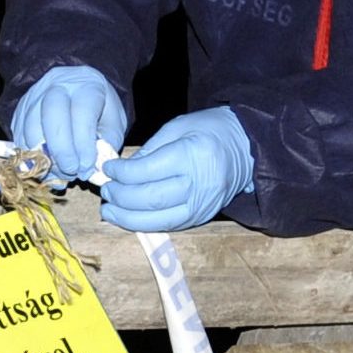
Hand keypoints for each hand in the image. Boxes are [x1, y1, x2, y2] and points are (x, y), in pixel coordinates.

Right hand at [8, 66, 128, 179]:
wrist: (76, 90)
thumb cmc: (99, 109)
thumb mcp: (115, 122)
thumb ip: (107, 142)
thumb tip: (89, 167)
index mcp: (86, 86)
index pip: (82, 112)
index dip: (83, 143)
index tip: (87, 165)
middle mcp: (56, 87)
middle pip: (52, 115)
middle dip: (61, 150)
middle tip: (71, 171)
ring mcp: (33, 98)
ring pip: (30, 129)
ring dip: (45, 158)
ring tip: (61, 172)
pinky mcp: (19, 113)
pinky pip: (19, 139)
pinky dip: (32, 159)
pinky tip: (47, 168)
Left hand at [100, 107, 252, 231]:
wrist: (246, 148)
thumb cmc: (211, 131)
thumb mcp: (178, 127)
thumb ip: (149, 149)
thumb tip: (122, 170)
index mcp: (191, 155)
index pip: (146, 171)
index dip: (121, 173)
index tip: (108, 169)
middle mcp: (198, 184)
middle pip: (150, 199)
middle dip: (121, 197)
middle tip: (106, 191)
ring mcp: (202, 205)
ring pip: (157, 220)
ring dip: (127, 218)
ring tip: (109, 211)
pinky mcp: (202, 217)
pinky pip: (168, 226)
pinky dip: (144, 224)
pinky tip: (128, 218)